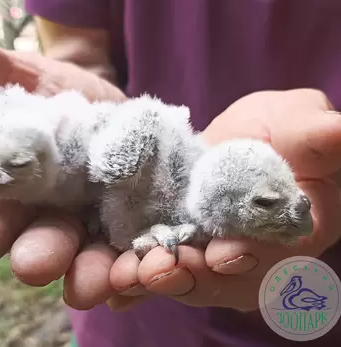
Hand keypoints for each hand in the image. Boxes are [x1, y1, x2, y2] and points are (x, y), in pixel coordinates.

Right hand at [0, 15, 125, 309]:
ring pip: (64, 256)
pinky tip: (130, 273)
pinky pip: (120, 265)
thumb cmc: (68, 101)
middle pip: (3, 232)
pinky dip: (124, 273)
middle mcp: (28, 214)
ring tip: (62, 274)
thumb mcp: (29, 78)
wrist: (130, 118)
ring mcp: (76, 233)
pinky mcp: (120, 242)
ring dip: (64, 266)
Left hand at [108, 89, 340, 310]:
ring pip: (185, 275)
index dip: (250, 256)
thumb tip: (340, 131)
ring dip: (154, 281)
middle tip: (155, 271)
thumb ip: (320, 138)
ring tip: (123, 278)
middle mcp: (251, 253)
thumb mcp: (306, 127)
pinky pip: (160, 263)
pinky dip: (136, 279)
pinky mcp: (179, 242)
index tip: (223, 256)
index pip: (274, 252)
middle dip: (189, 277)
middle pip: (221, 277)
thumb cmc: (290, 131)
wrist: (251, 139)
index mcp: (291, 232)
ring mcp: (211, 252)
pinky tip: (113, 290)